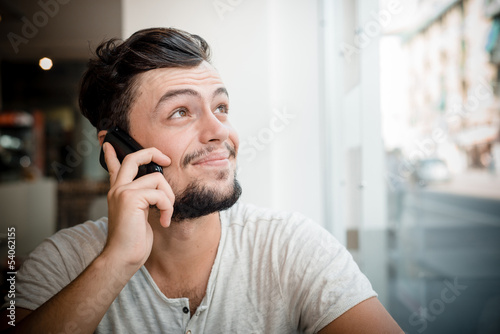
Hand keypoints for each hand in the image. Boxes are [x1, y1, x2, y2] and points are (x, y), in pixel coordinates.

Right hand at [101, 142, 173, 269]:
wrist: (123, 257)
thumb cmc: (133, 241)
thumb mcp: (139, 216)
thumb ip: (143, 200)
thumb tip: (157, 190)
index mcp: (118, 192)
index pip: (113, 167)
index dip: (111, 153)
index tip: (108, 142)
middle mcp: (117, 189)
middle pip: (133, 158)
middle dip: (153, 153)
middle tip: (167, 159)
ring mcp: (122, 192)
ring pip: (157, 178)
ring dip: (168, 197)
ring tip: (165, 213)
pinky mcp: (130, 198)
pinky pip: (160, 194)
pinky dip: (167, 207)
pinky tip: (163, 221)